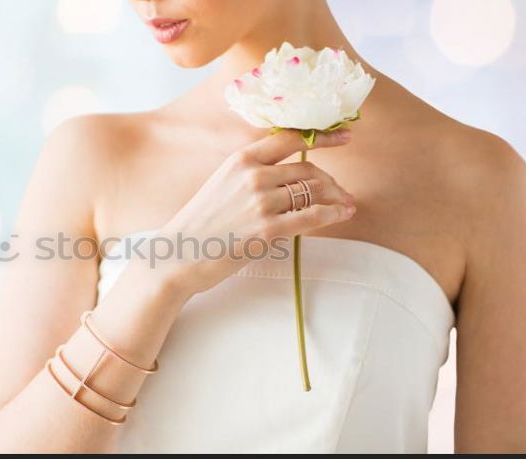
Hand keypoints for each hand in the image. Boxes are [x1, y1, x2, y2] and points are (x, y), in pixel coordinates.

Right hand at [150, 129, 356, 295]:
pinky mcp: (267, 230)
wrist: (179, 255)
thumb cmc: (201, 223)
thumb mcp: (222, 183)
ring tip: (346, 205)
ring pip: (314, 192)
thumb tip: (289, 174)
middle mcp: (253, 175)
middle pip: (308, 169)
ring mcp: (260, 203)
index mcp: (241, 159)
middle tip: (341, 192)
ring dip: (337, 198)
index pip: (291, 139)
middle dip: (331, 181)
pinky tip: (343, 214)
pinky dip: (333, 214)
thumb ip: (252, 173)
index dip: (322, 137)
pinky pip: (312, 217)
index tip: (344, 136)